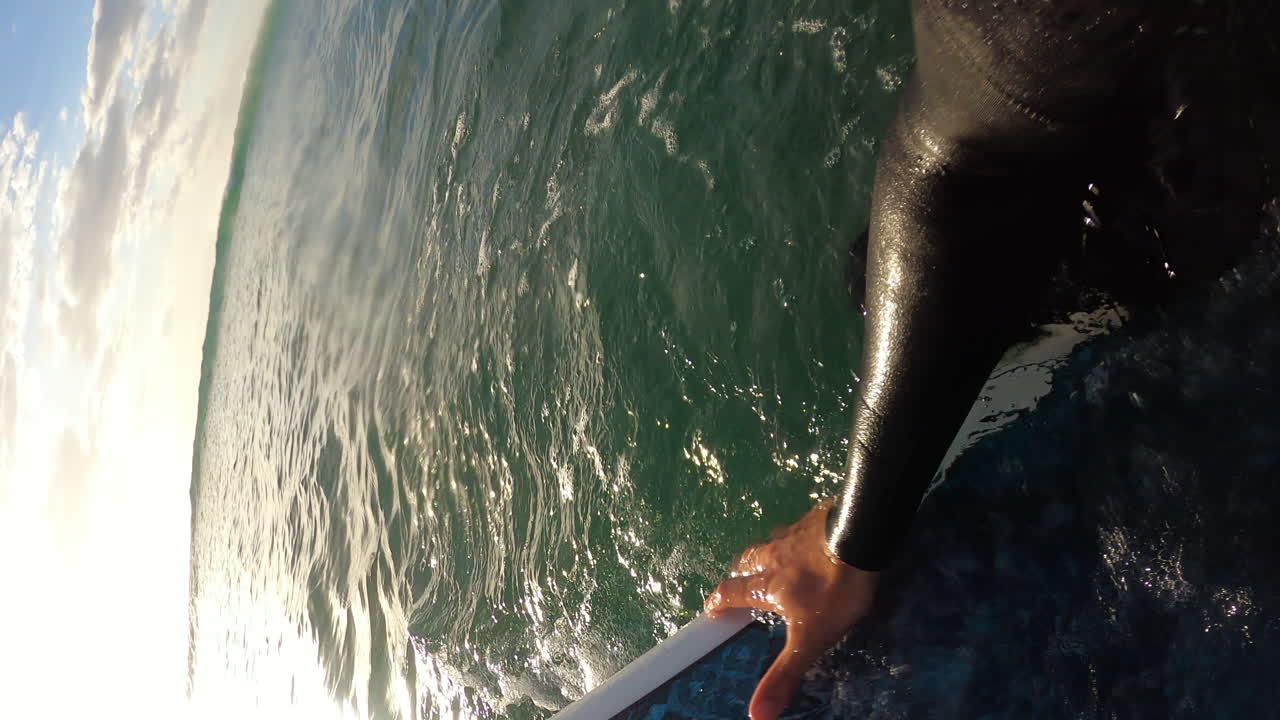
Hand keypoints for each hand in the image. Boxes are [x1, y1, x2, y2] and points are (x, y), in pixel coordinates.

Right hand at [704, 502, 878, 719]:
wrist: (859, 536)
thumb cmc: (831, 590)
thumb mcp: (809, 639)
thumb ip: (784, 674)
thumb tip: (755, 714)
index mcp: (767, 585)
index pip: (731, 592)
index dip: (719, 600)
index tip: (711, 606)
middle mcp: (773, 556)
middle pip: (745, 560)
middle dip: (739, 571)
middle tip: (741, 579)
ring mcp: (794, 534)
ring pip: (770, 541)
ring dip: (766, 552)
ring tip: (774, 559)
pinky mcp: (815, 519)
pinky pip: (798, 528)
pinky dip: (796, 537)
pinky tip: (810, 540)